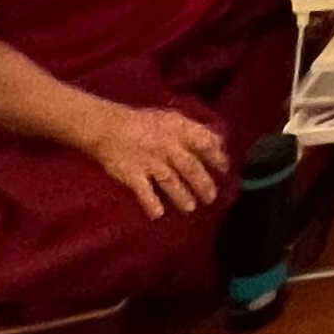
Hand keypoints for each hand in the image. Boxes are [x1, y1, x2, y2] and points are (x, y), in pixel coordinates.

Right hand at [87, 100, 226, 220]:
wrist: (108, 126)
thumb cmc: (143, 123)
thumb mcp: (172, 119)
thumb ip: (192, 131)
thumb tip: (216, 143)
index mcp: (178, 130)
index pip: (205, 143)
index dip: (217, 157)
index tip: (224, 170)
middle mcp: (167, 146)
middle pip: (191, 167)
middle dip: (203, 184)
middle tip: (211, 197)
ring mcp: (150, 161)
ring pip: (171, 182)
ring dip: (182, 196)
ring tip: (190, 208)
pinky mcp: (132, 174)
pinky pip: (144, 191)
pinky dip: (151, 203)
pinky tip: (158, 214)